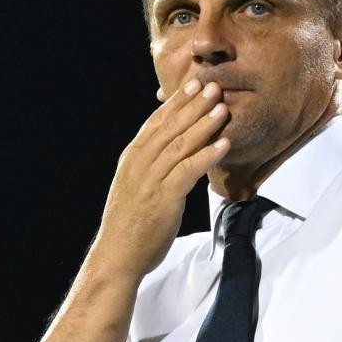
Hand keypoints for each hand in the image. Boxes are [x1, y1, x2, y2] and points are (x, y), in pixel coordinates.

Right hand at [88, 78, 229, 280]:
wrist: (117, 255)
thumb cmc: (129, 225)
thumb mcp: (135, 187)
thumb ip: (151, 168)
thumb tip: (171, 155)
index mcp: (132, 158)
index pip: (156, 122)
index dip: (176, 102)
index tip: (193, 85)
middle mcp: (139, 163)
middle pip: (170, 127)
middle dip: (193, 105)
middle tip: (212, 85)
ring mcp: (151, 179)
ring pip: (180, 145)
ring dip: (203, 125)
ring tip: (222, 108)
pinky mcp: (164, 197)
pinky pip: (188, 170)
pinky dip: (207, 155)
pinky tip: (224, 144)